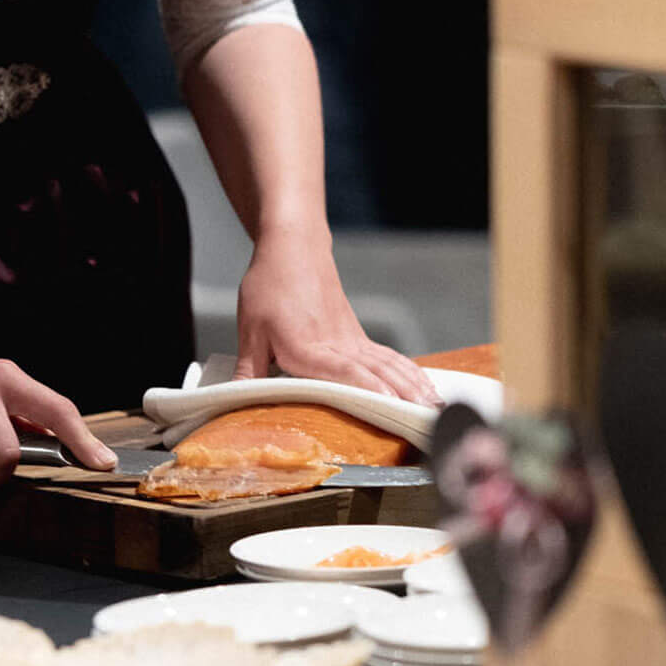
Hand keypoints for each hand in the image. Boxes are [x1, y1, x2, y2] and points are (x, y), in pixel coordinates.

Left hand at [233, 234, 440, 406]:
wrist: (294, 249)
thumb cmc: (269, 287)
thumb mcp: (249, 329)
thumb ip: (248, 370)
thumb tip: (232, 400)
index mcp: (307, 345)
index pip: (340, 369)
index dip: (364, 386)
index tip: (387, 401)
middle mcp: (336, 343)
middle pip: (374, 371)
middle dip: (400, 396)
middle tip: (424, 416)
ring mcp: (352, 339)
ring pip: (388, 364)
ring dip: (413, 386)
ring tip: (434, 407)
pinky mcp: (358, 335)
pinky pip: (389, 357)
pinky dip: (409, 372)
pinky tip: (425, 387)